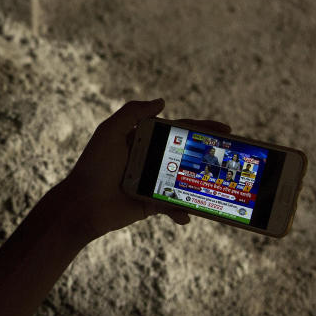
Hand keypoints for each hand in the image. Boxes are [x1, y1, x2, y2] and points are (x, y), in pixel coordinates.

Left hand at [51, 98, 230, 242]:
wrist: (82, 204)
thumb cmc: (94, 166)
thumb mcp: (109, 132)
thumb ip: (132, 113)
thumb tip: (161, 101)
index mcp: (143, 139)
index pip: (179, 130)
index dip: (202, 128)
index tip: (225, 130)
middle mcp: (151, 159)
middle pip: (188, 154)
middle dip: (211, 156)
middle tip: (233, 157)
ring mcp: (153, 182)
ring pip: (185, 181)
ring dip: (202, 184)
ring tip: (218, 187)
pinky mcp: (152, 204)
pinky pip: (175, 206)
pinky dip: (183, 210)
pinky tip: (188, 214)